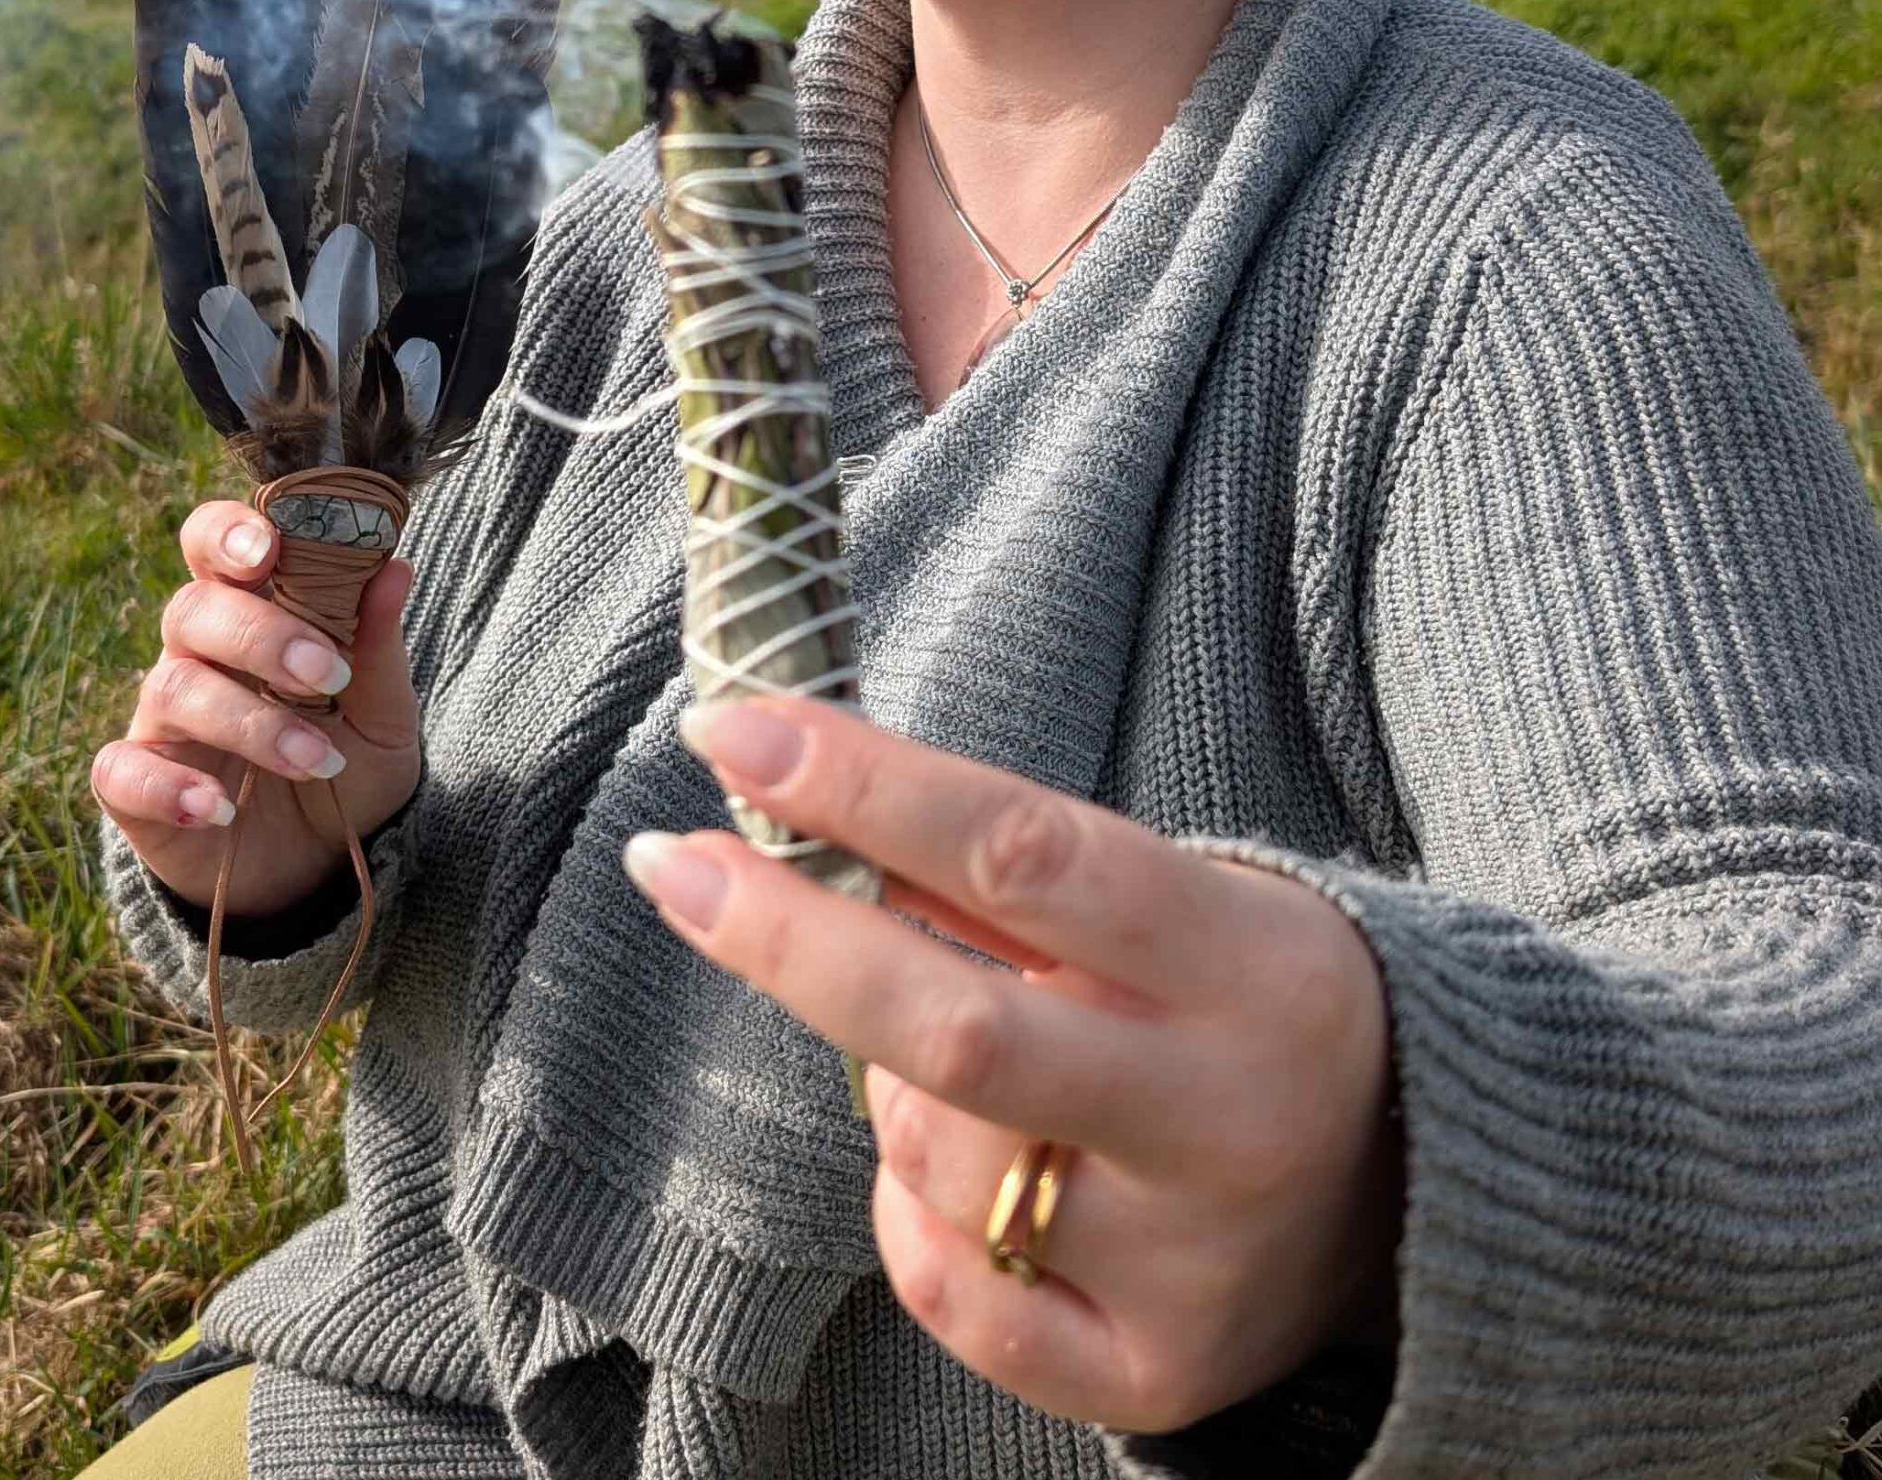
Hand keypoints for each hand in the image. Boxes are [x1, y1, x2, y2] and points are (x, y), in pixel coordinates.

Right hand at [91, 499, 423, 917]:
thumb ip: (379, 648)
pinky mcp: (133, 788)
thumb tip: (396, 568)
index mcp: (252, 613)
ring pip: (173, 686)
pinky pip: (120, 770)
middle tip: (325, 676)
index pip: (214, 544)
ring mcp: (161, 720)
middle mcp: (196, 655)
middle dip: (261, 636)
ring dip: (250, 722)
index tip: (268, 549)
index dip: (228, 534)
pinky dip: (168, 787)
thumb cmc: (346, 764)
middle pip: (193, 609)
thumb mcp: (382, 714)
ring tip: (315, 761)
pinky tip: (219, 809)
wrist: (318, 867)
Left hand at [624, 695, 1402, 1435]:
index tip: (735, 726)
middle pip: (954, 1026)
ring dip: (891, 1088)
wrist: (1421, 1181)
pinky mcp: (1156, 1369)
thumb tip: (796, 787)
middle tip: (673, 869)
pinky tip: (954, 1178)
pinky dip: (910, 1221)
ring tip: (968, 1065)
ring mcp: (1188, 1257)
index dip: (866, 784)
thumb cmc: (1246, 994)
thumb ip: (1002, 867)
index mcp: (1238, 956)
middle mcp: (1221, 1112)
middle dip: (788, 938)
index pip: (1022, 850)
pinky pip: (951, 1297)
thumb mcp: (1173, 897)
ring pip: (935, 1158)